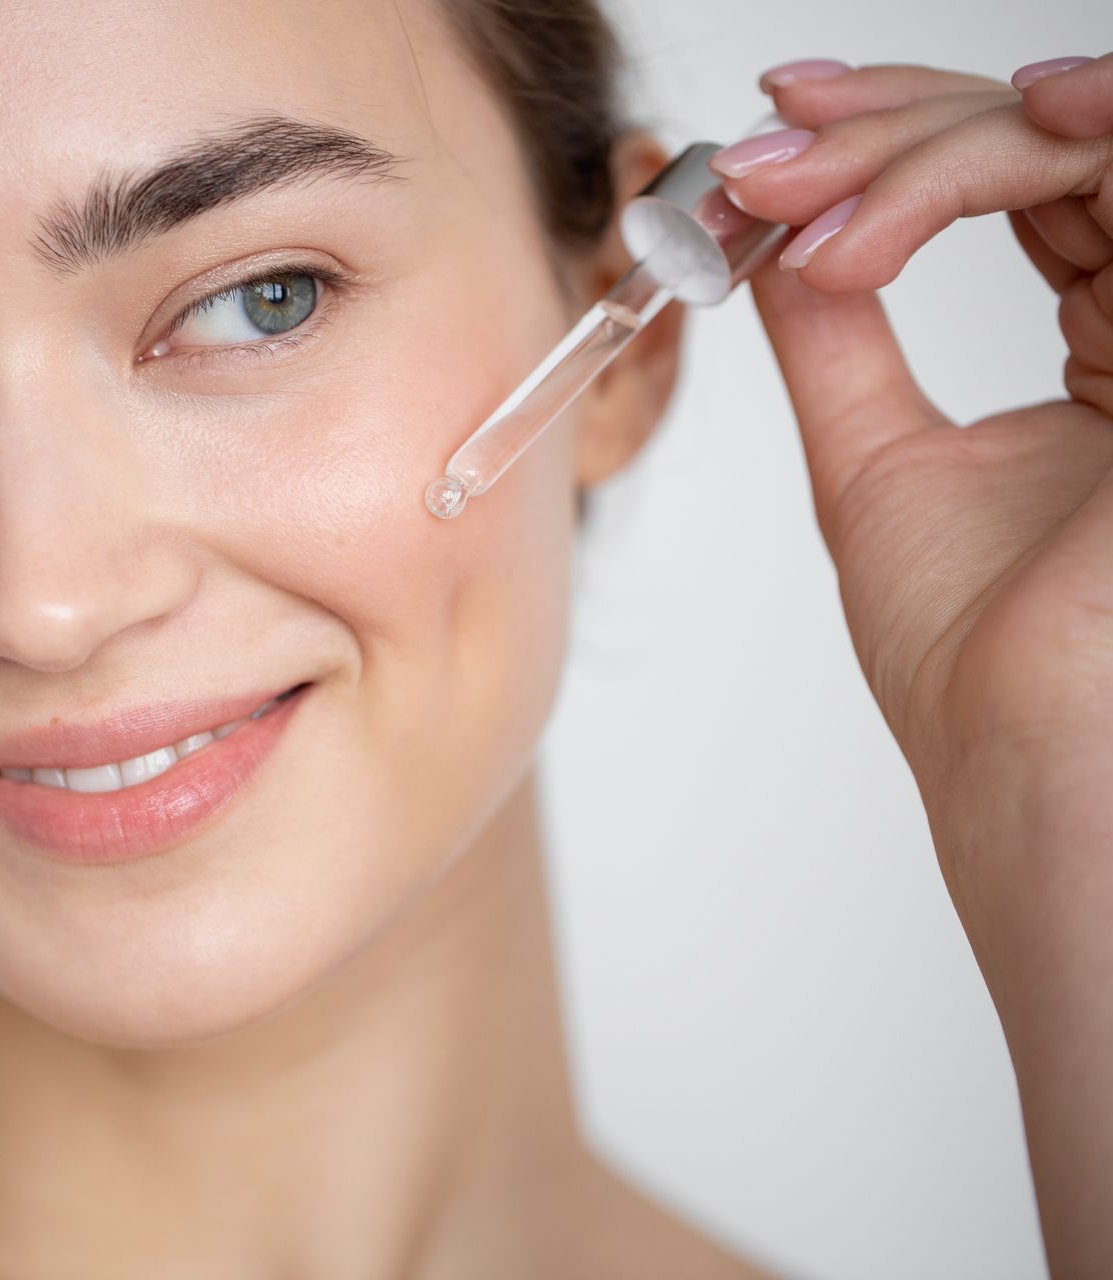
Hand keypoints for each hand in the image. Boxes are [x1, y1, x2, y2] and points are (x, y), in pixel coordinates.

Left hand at [712, 54, 1112, 1275]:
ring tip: (804, 189)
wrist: (1050, 786)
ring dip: (931, 139)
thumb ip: (840, 340)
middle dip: (896, 122)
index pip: (1030, 183)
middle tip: (767, 148)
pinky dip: (1011, 161)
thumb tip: (767, 236)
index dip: (900, 140)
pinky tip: (887, 201)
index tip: (763, 148)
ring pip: (1100, 139)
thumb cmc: (986, 676)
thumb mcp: (877, 471)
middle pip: (1062, 138)